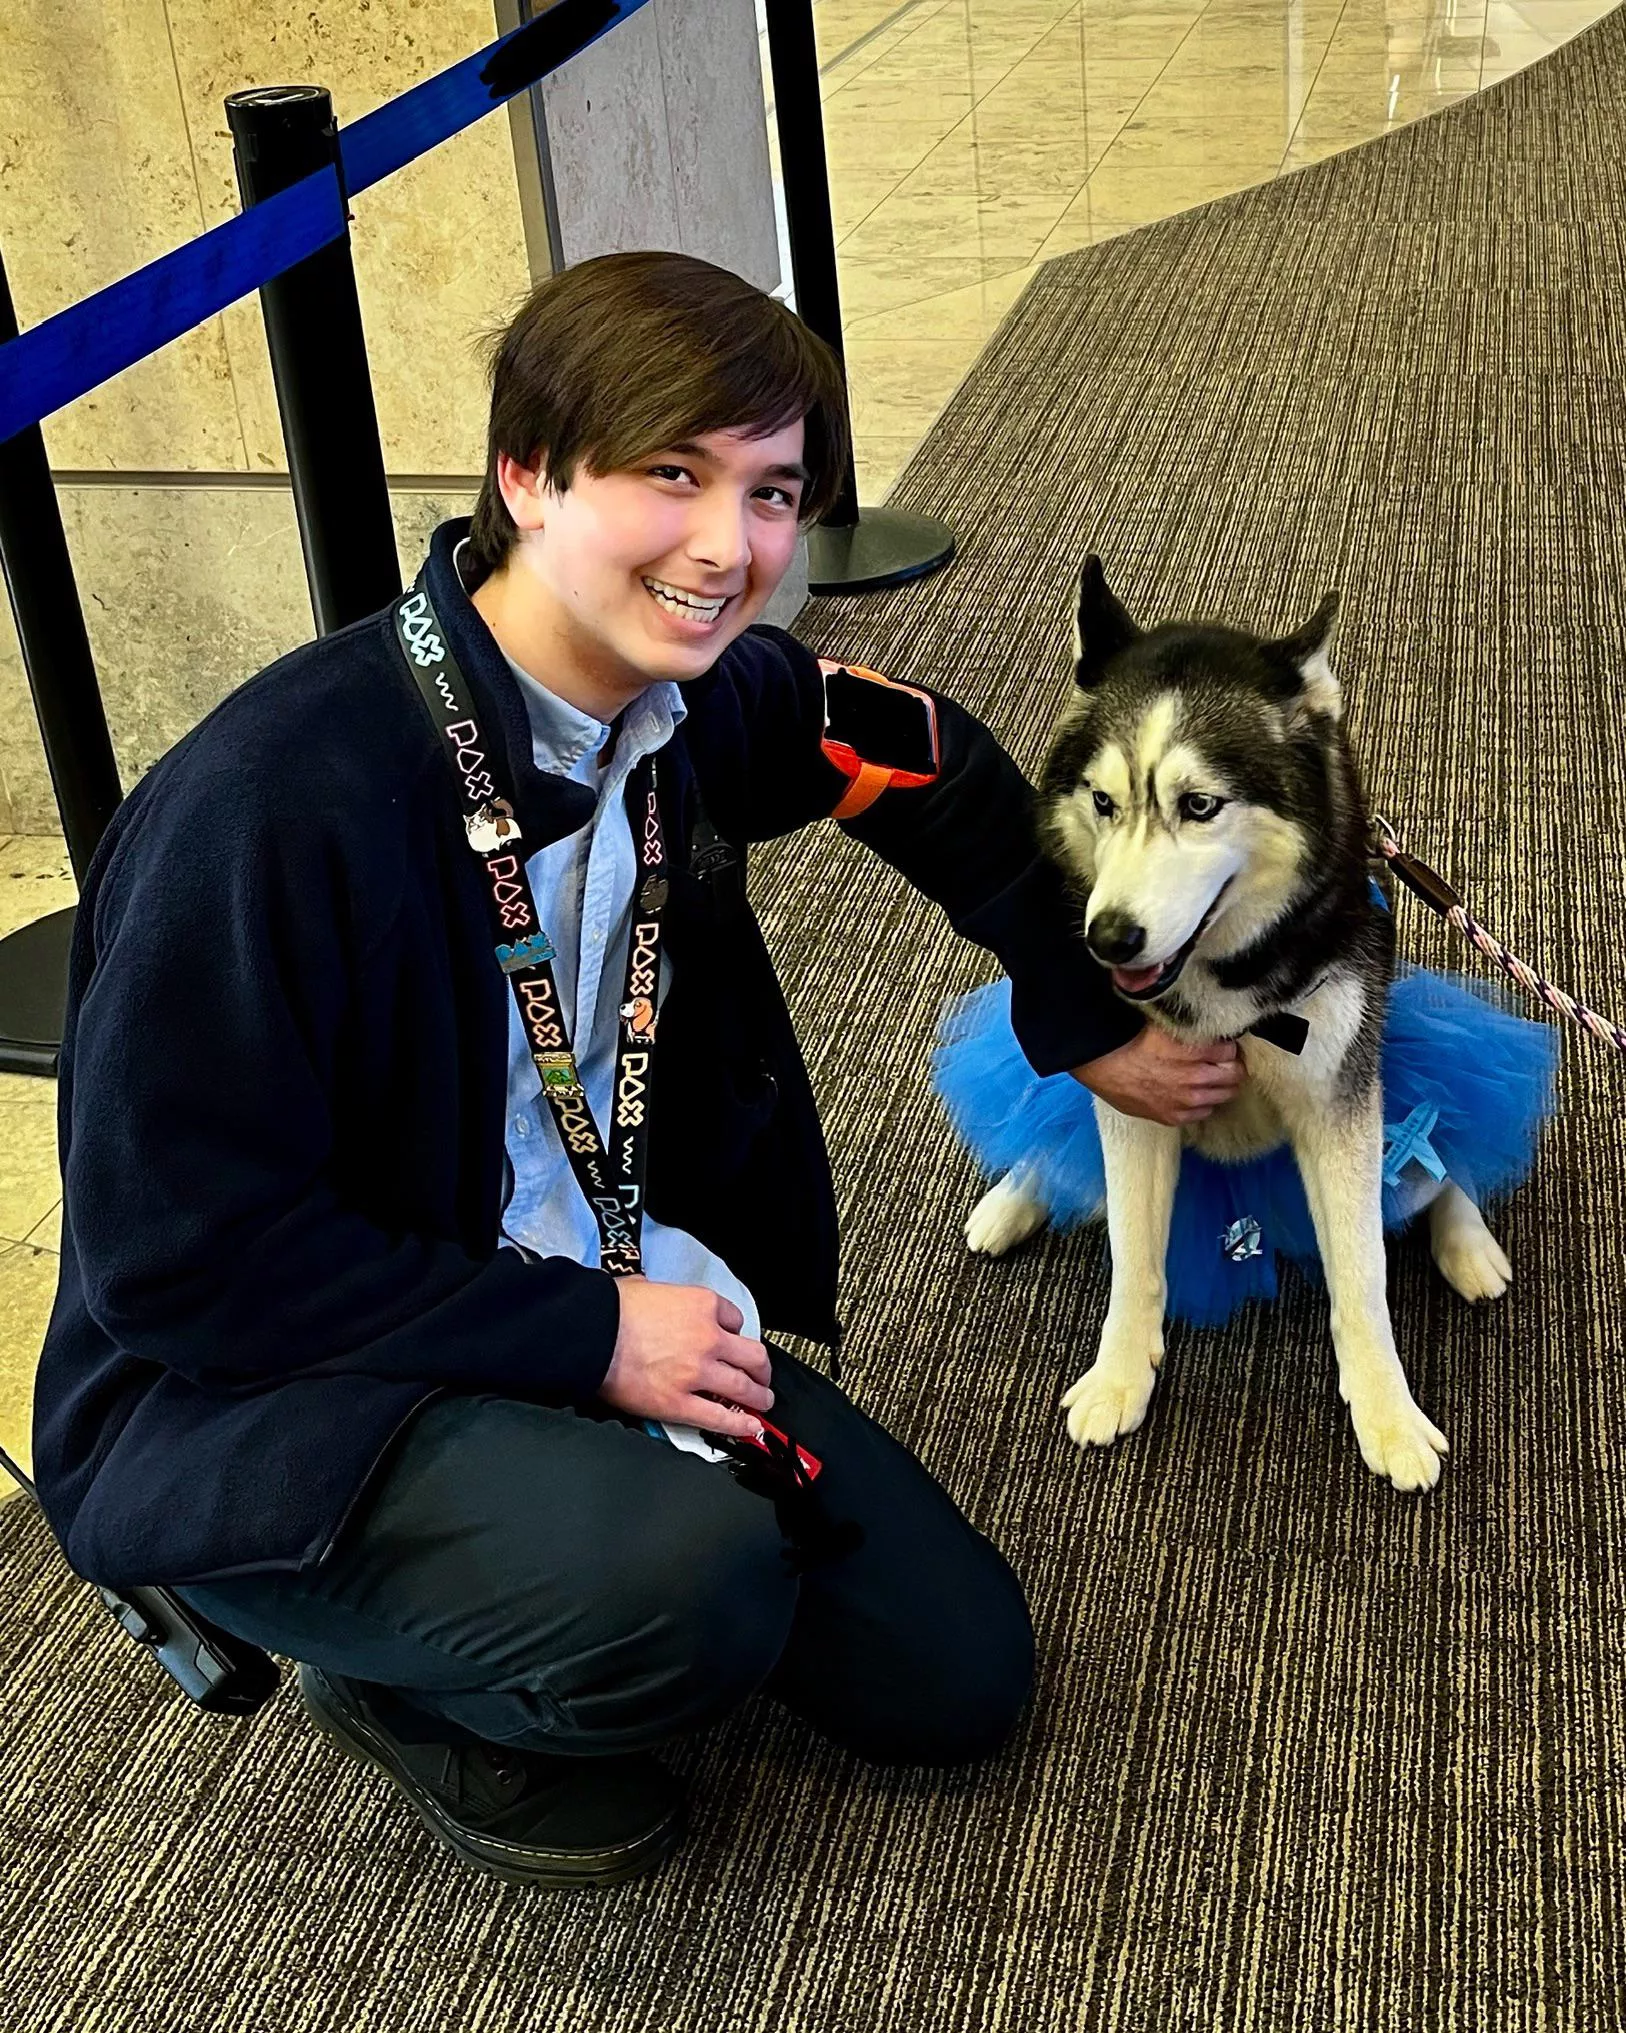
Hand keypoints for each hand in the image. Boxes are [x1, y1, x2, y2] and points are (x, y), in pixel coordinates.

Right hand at [599, 1278, 772, 1438]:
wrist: (589, 1333)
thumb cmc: (609, 1308)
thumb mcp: (645, 1287)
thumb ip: (662, 1297)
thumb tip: (652, 1297)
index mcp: (701, 1305)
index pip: (735, 1319)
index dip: (734, 1333)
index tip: (733, 1341)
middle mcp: (708, 1337)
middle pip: (752, 1355)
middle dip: (761, 1368)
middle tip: (761, 1376)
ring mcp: (697, 1373)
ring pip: (743, 1388)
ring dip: (758, 1397)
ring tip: (762, 1403)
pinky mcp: (679, 1403)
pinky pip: (718, 1417)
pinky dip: (739, 1424)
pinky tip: (750, 1427)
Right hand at [1071, 1028, 1245, 1126]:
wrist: (1102, 1064)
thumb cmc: (1130, 1040)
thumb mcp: (1166, 1025)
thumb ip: (1193, 1031)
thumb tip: (1213, 1032)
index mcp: (1195, 1051)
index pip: (1232, 1051)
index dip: (1227, 1047)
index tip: (1222, 1047)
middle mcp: (1196, 1078)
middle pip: (1235, 1076)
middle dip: (1230, 1067)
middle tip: (1221, 1063)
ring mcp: (1187, 1101)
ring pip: (1224, 1096)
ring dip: (1219, 1086)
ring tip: (1207, 1079)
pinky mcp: (1174, 1117)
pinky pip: (1204, 1113)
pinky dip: (1201, 1104)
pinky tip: (1190, 1094)